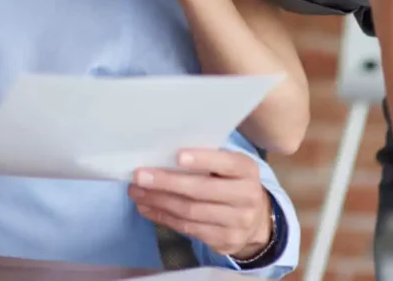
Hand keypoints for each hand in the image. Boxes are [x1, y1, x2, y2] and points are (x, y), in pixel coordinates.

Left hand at [128, 149, 273, 259]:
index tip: (177, 155)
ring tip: (136, 192)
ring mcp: (237, 222)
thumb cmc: (231, 182)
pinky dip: (163, 217)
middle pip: (202, 190)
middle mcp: (246, 196)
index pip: (226, 163)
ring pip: (191, 212)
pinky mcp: (224, 240)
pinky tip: (146, 207)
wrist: (256, 220)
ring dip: (158, 201)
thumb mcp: (228, 167)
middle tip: (139, 176)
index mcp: (246, 170)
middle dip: (167, 183)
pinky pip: (187, 228)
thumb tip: (161, 152)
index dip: (202, 159)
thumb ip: (206, 159)